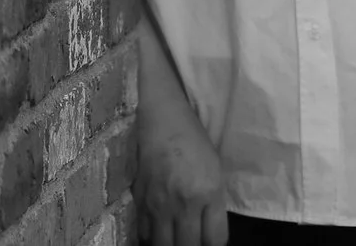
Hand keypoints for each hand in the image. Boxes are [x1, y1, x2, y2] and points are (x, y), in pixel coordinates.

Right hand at [135, 124, 231, 245]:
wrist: (162, 121)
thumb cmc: (195, 142)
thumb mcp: (215, 172)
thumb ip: (213, 204)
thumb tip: (209, 233)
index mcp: (209, 192)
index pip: (216, 239)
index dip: (214, 245)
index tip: (210, 241)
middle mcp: (184, 203)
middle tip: (192, 240)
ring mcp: (159, 204)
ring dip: (172, 245)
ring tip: (175, 238)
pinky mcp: (139, 201)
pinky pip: (144, 233)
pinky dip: (152, 237)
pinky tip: (158, 231)